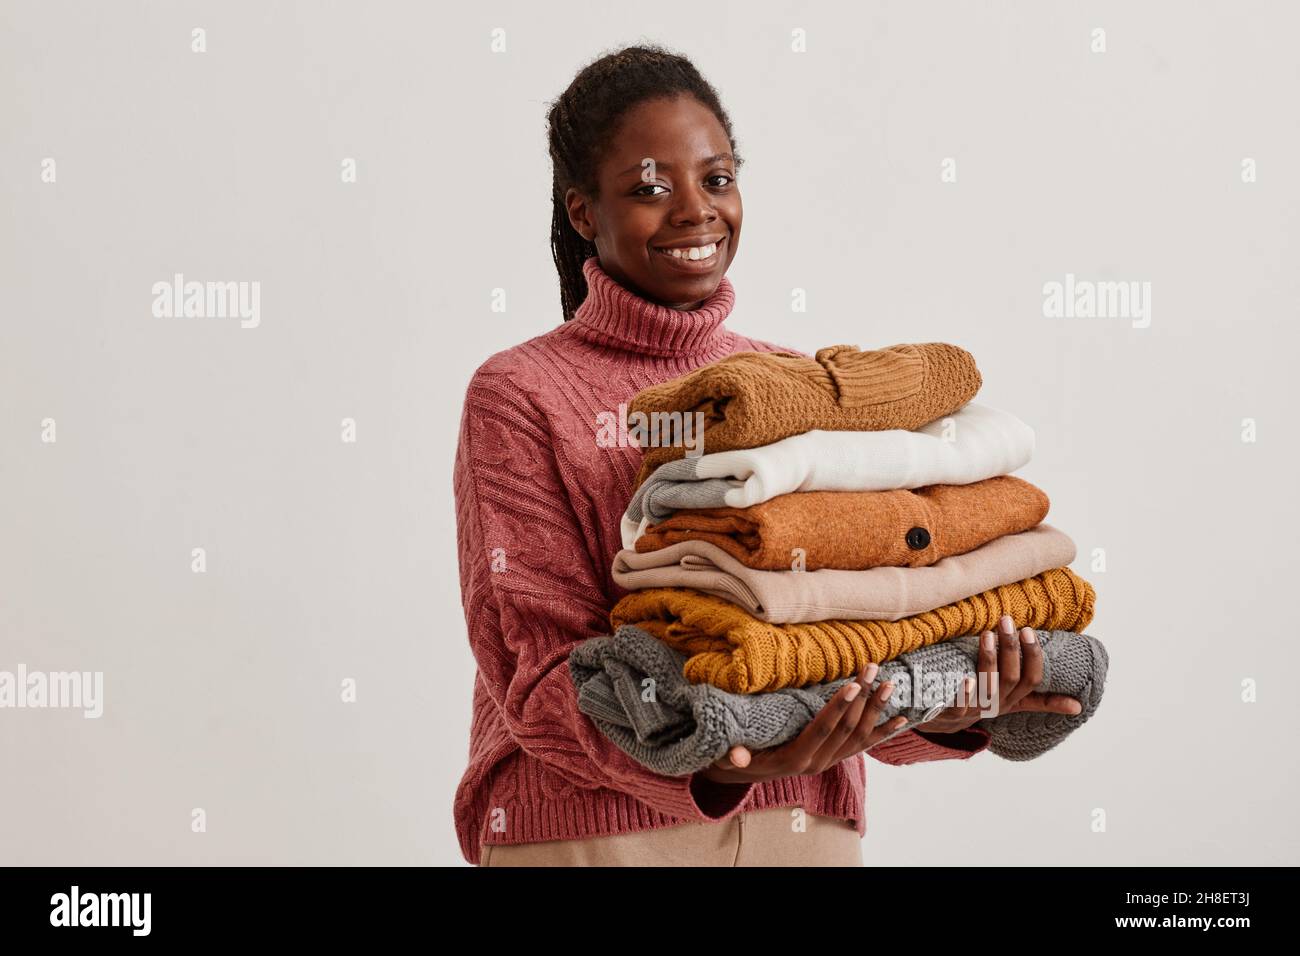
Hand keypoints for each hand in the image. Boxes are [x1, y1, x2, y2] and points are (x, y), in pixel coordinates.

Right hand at [697, 664, 910, 784]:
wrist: (748, 773)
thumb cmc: (737, 757)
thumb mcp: (730, 757)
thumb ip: (733, 756)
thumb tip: (735, 757)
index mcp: (797, 758)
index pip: (822, 730)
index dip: (837, 709)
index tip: (852, 685)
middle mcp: (818, 763)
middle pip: (846, 728)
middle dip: (861, 698)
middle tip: (872, 669)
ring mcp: (830, 761)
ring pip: (860, 735)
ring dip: (877, 710)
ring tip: (890, 684)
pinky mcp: (837, 758)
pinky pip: (865, 745)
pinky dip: (884, 732)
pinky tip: (903, 719)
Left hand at [912, 616, 1083, 734]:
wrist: (944, 725)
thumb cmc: (983, 705)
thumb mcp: (1013, 704)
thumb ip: (1042, 702)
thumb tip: (1077, 706)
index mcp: (1013, 699)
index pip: (1031, 680)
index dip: (1032, 657)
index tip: (1028, 631)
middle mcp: (997, 704)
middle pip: (1011, 678)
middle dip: (1011, 649)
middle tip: (1007, 621)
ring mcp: (975, 710)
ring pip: (988, 688)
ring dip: (989, 661)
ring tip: (987, 634)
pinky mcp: (951, 714)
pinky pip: (959, 707)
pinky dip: (964, 694)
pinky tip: (966, 678)